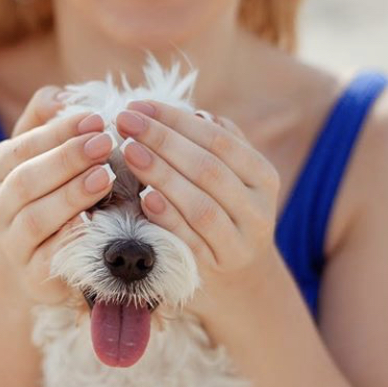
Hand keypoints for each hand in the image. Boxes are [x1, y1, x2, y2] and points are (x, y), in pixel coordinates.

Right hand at [0, 85, 117, 306]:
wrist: (43, 257)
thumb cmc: (52, 191)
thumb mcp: (45, 152)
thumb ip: (47, 120)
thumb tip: (59, 96)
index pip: (22, 147)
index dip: (59, 132)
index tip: (96, 119)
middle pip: (25, 181)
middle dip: (66, 160)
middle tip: (105, 143)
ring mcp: (12, 244)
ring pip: (34, 219)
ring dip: (70, 196)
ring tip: (106, 176)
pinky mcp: (32, 277)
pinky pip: (47, 259)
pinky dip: (69, 240)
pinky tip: (95, 222)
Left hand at [113, 101, 280, 310]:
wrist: (241, 279)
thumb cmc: (226, 214)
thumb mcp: (233, 179)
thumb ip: (216, 147)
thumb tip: (194, 115)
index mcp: (263, 176)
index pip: (217, 140)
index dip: (175, 121)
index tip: (138, 106)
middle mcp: (259, 208)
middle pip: (208, 168)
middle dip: (162, 140)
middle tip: (124, 122)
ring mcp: (240, 241)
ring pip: (201, 204)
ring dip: (162, 175)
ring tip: (128, 152)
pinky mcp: (218, 267)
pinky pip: (191, 240)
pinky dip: (168, 218)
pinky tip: (144, 197)